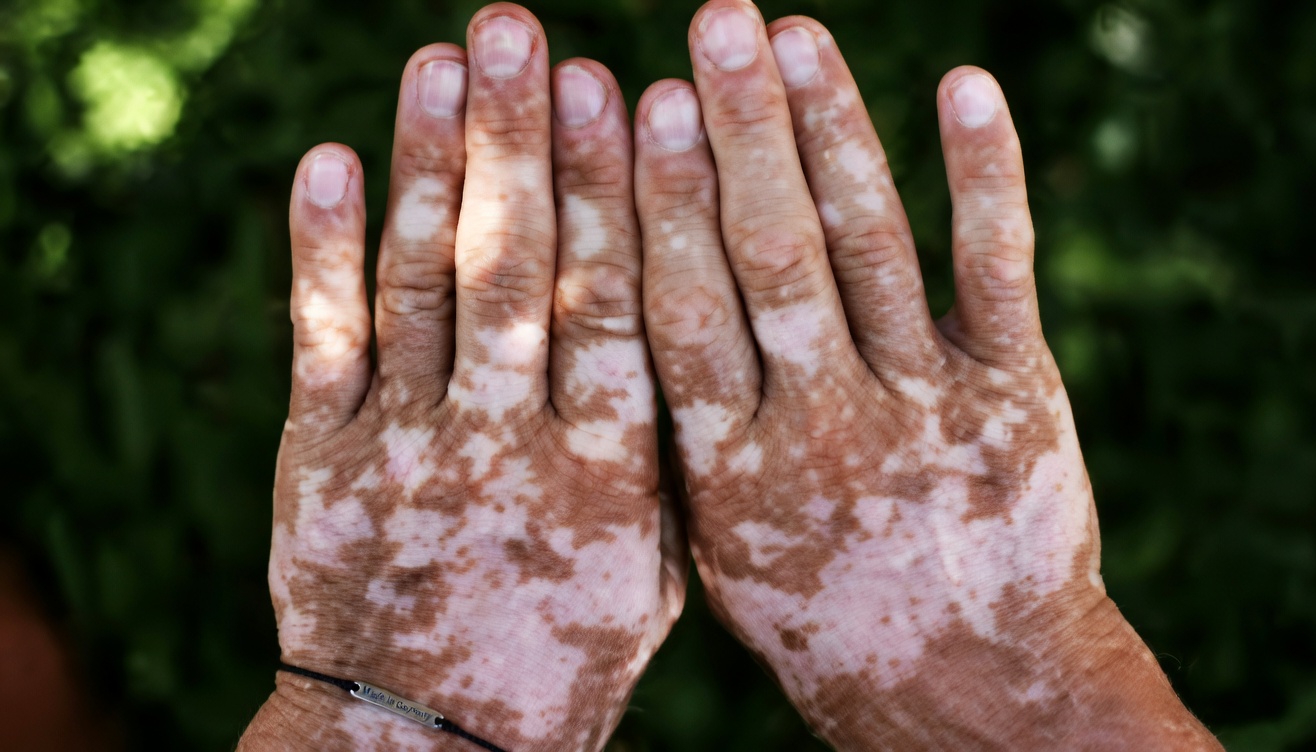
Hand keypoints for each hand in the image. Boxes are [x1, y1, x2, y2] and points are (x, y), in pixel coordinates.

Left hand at [239, 5, 683, 749]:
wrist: (428, 746)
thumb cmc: (564, 654)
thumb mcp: (654, 568)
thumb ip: (664, 450)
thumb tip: (693, 331)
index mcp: (609, 475)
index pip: (617, 308)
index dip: (617, 196)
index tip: (622, 94)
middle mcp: (507, 448)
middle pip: (519, 272)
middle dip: (522, 144)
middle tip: (524, 33)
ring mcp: (408, 449)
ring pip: (424, 288)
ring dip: (433, 166)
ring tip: (444, 59)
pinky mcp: (324, 461)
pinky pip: (324, 342)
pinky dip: (324, 248)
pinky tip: (334, 158)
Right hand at [635, 2, 1218, 748]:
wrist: (972, 691)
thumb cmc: (821, 619)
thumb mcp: (720, 551)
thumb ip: (682, 441)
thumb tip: (624, 322)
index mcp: (731, 472)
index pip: (680, 313)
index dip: (657, 203)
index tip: (630, 105)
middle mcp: (825, 428)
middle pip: (769, 256)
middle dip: (736, 132)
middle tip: (711, 24)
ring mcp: (926, 406)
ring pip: (870, 248)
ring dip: (832, 131)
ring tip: (792, 34)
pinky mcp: (1014, 394)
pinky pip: (996, 270)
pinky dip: (982, 174)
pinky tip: (961, 86)